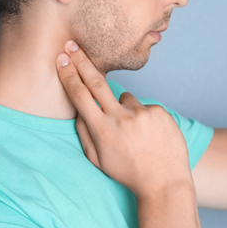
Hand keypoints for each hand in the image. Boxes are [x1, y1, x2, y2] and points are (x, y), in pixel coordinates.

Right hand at [55, 40, 193, 198]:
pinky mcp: (159, 112)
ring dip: (125, 110)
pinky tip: (150, 136)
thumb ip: (85, 134)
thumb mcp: (99, 160)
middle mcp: (120, 118)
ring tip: (135, 134)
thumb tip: (78, 111)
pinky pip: (145, 108)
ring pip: (125, 99)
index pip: (80, 95)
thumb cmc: (128, 172)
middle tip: (74, 45)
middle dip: (82, 62)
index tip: (62, 59)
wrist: (164, 181)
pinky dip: (144, 118)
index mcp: (101, 130)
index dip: (69, 75)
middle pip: (96, 82)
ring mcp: (141, 114)